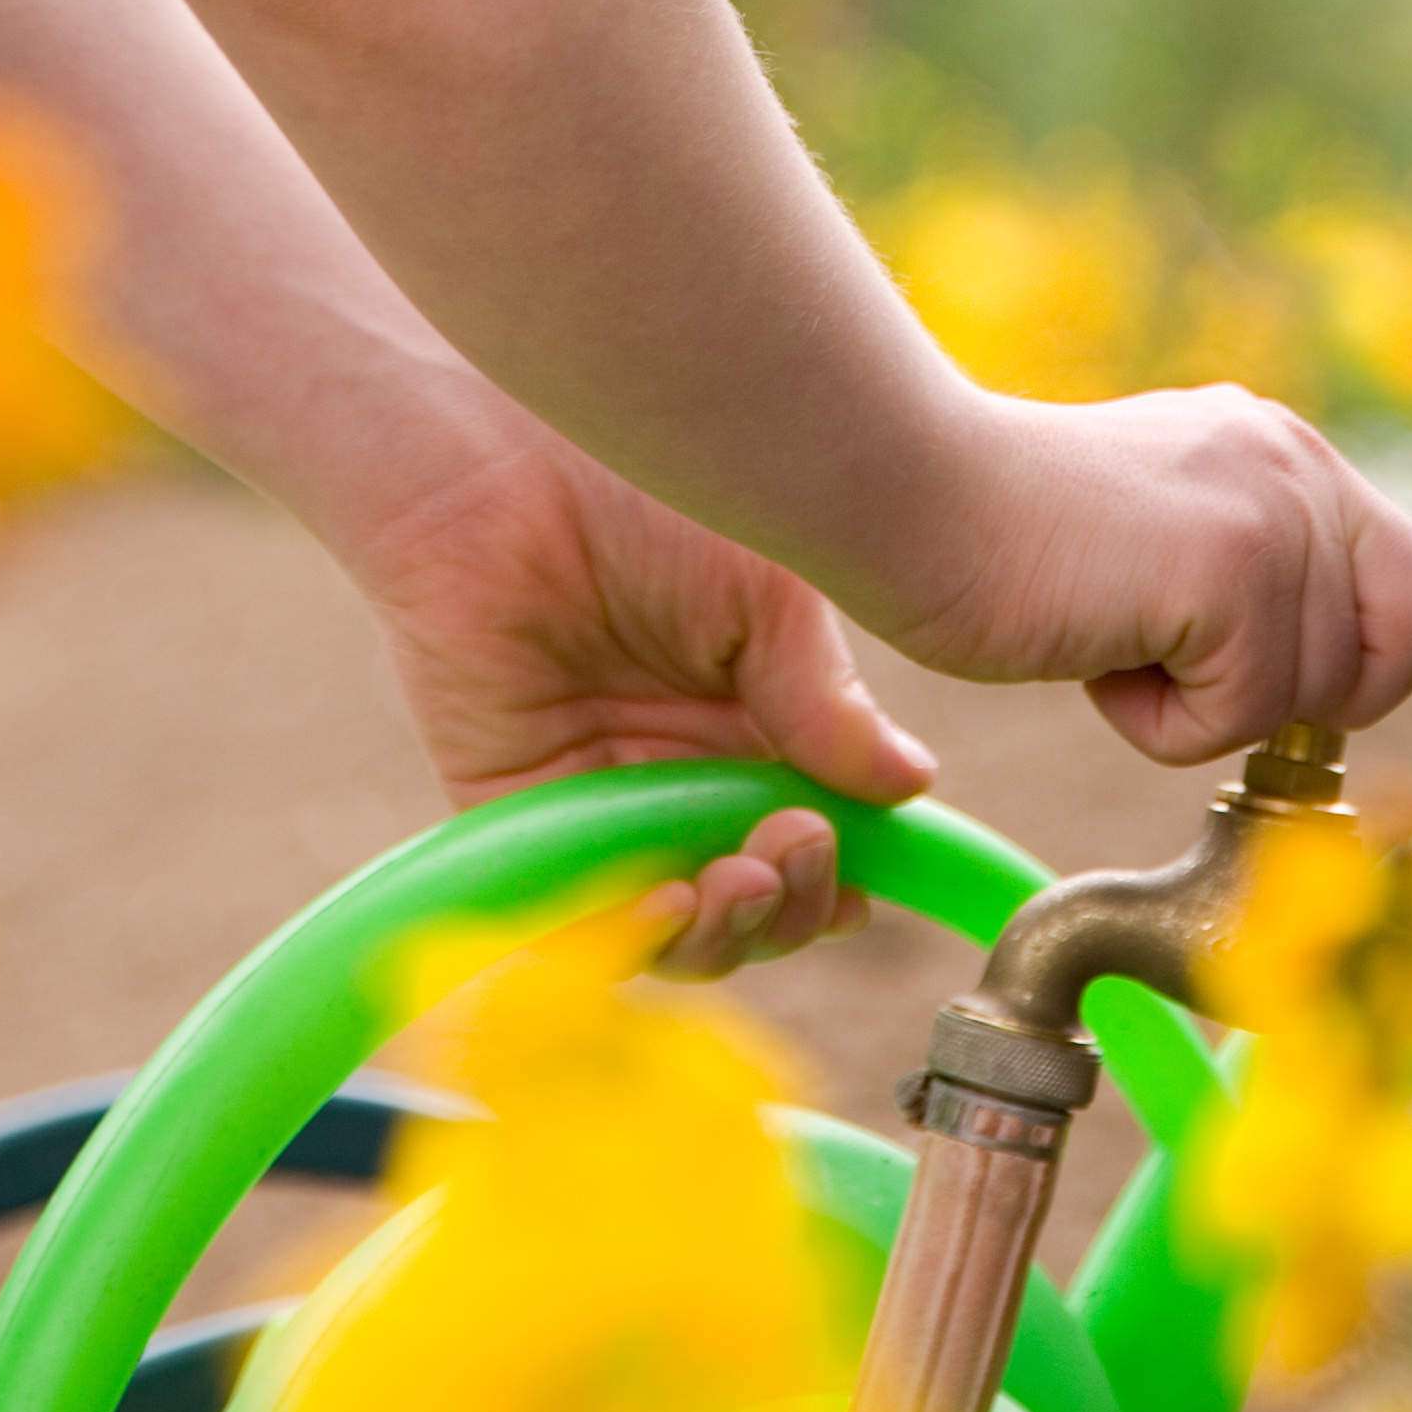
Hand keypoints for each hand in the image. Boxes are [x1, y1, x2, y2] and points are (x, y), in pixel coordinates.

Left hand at [351, 429, 936, 978]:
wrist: (499, 472)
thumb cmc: (639, 498)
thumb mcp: (767, 594)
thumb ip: (827, 702)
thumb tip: (911, 787)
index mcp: (751, 724)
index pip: (810, 841)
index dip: (838, 878)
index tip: (862, 881)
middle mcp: (681, 775)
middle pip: (754, 904)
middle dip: (791, 906)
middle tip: (795, 847)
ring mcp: (603, 803)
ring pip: (677, 930)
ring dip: (726, 933)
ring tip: (738, 880)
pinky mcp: (522, 820)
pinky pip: (577, 918)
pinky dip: (631, 939)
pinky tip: (670, 899)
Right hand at [896, 383, 1411, 768]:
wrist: (910, 494)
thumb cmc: (998, 539)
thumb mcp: (1163, 544)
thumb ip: (1251, 577)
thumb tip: (1324, 672)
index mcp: (1278, 454)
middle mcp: (1295, 467)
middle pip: (1393, 648)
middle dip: (1305, 702)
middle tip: (1180, 667)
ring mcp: (1274, 512)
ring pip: (1308, 700)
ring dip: (1201, 708)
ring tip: (1109, 634)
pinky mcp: (1237, 566)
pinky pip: (1243, 716)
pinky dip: (1162, 719)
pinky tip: (1097, 647)